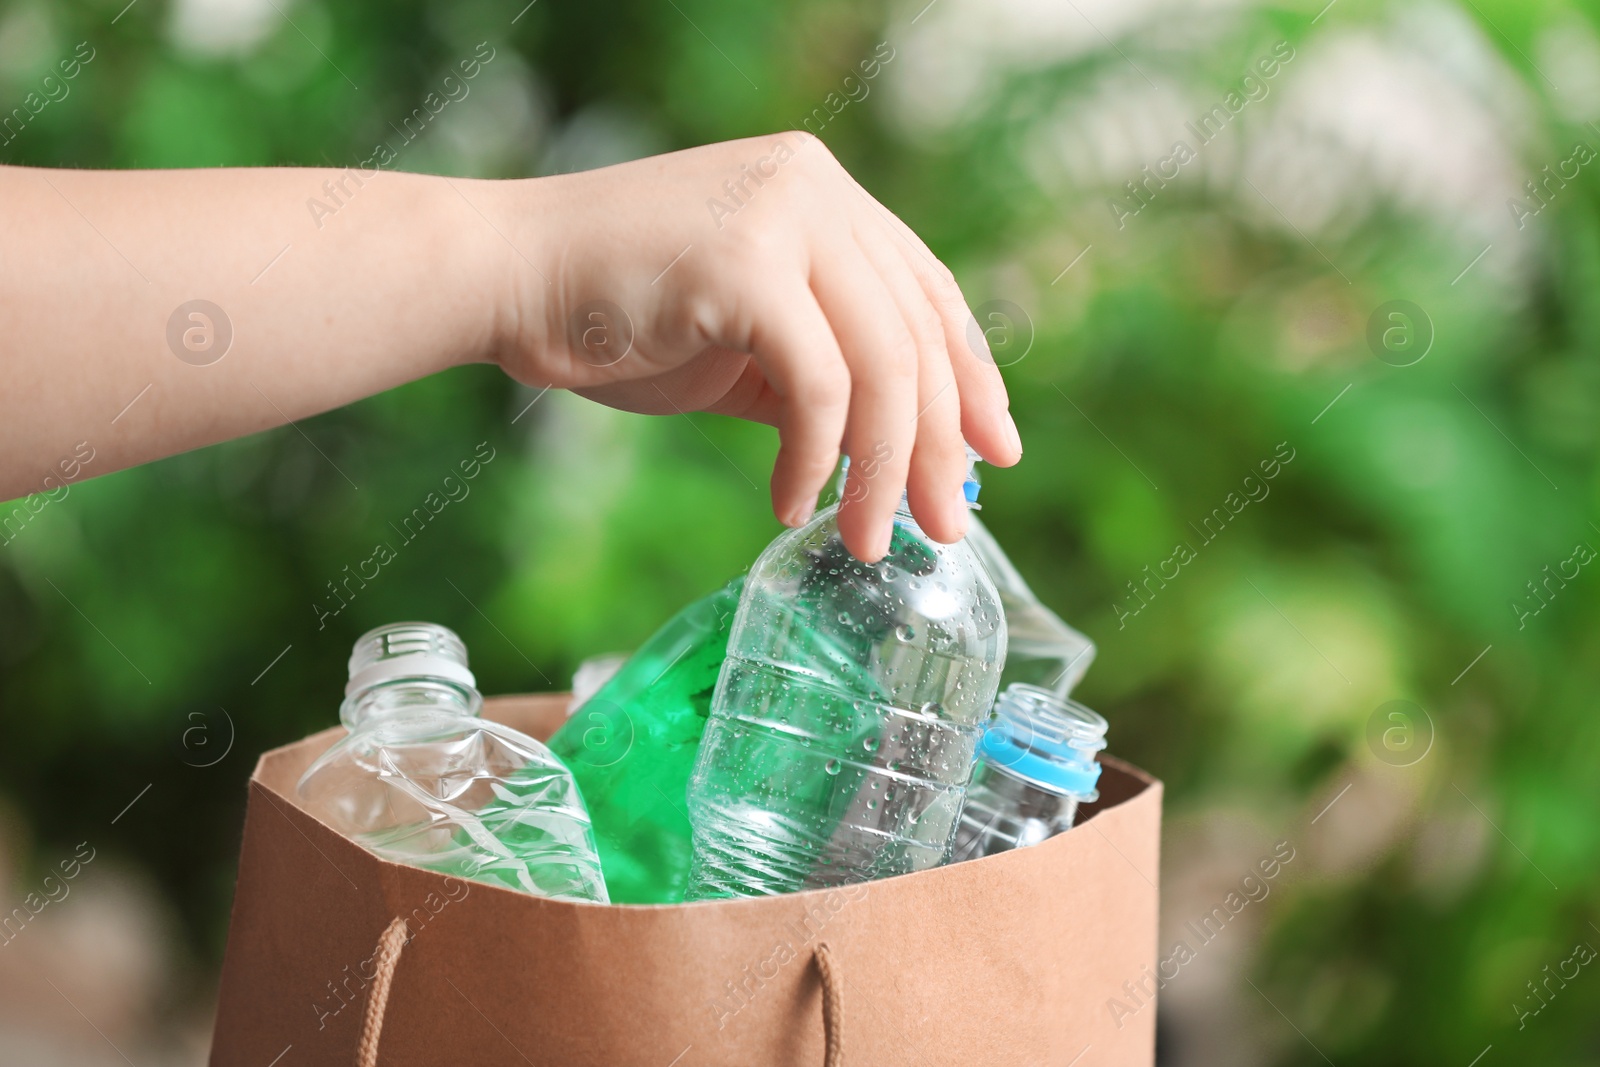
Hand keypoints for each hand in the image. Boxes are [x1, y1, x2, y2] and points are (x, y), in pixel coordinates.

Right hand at [476, 132, 1021, 561]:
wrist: (505, 279)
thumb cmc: (617, 315)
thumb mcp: (746, 346)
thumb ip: (823, 378)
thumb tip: (905, 453)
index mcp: (824, 195)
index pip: (927, 293)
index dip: (971, 379)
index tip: (996, 452)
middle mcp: (816, 188)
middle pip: (918, 335)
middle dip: (942, 445)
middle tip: (950, 525)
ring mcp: (784, 214)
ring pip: (882, 366)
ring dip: (884, 470)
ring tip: (871, 540)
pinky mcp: (747, 260)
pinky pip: (819, 384)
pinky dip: (814, 457)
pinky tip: (789, 504)